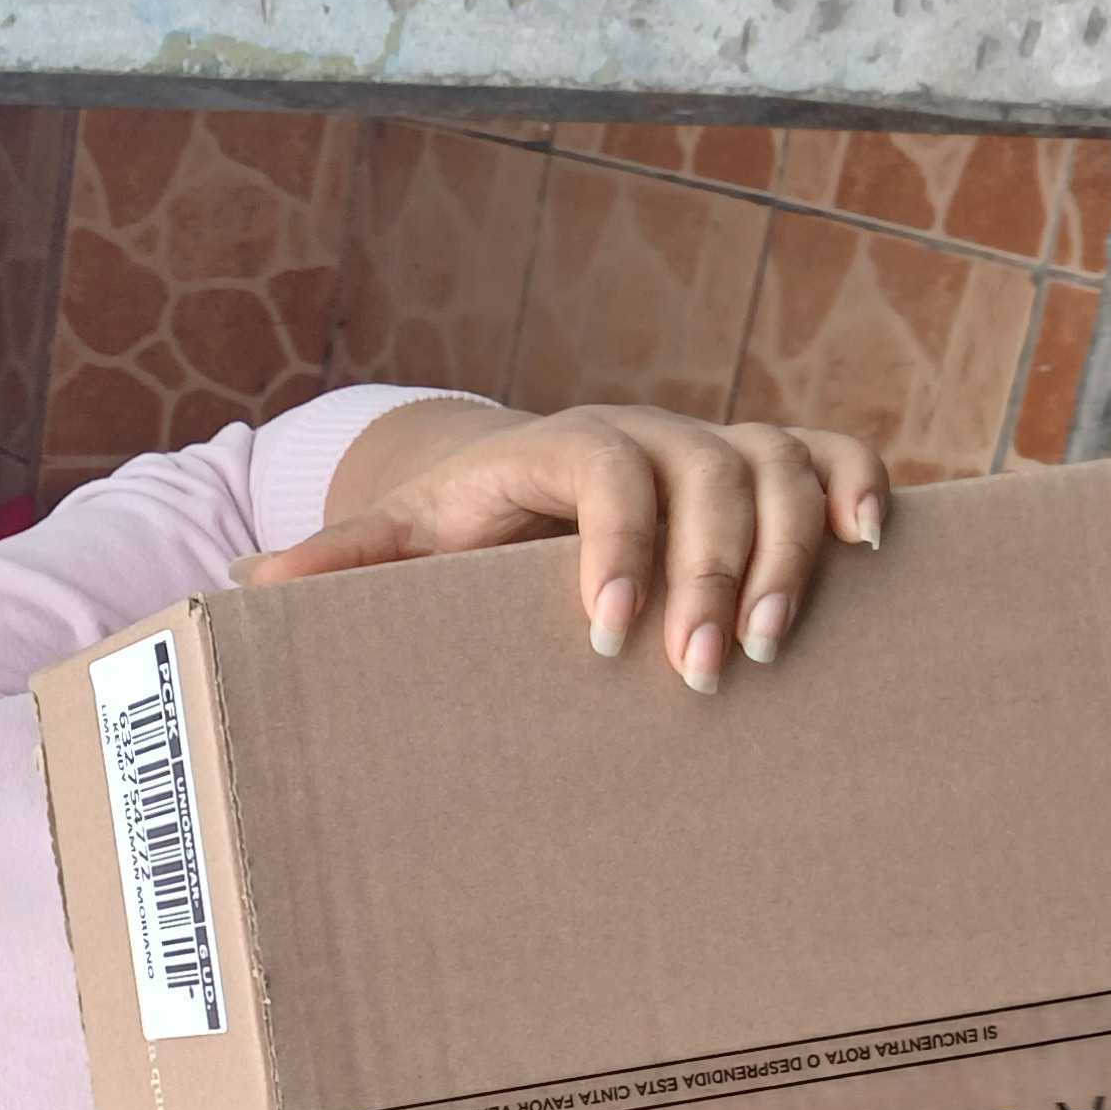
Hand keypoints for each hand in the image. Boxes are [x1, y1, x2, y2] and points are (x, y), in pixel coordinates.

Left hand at [239, 404, 888, 694]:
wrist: (515, 482)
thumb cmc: (457, 527)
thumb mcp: (398, 544)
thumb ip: (336, 563)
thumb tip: (239, 583)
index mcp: (557, 447)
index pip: (602, 469)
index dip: (618, 542)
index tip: (606, 632)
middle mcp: (648, 433)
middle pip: (706, 473)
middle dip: (708, 573)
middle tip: (694, 676)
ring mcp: (714, 444)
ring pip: (779, 466)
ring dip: (786, 553)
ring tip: (765, 649)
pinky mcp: (767, 466)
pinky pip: (835, 455)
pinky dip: (862, 491)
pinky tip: (871, 555)